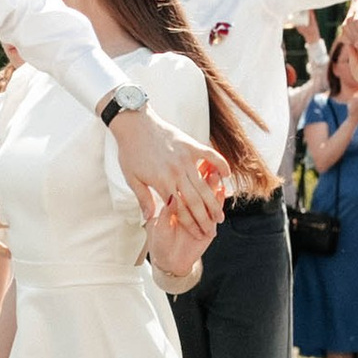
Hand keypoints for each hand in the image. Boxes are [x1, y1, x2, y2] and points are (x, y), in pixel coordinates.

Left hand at [110, 101, 225, 249]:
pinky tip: (226, 176)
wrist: (134, 124)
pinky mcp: (191, 145)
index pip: (179, 209)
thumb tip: (149, 219)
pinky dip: (220, 165)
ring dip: (213, 202)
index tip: (197, 234)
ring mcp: (186, 158)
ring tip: (220, 215)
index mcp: (161, 182)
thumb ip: (143, 199)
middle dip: (204, 219)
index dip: (189, 224)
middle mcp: (176, 172)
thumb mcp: (132, 178)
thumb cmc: (130, 151)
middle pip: (194, 201)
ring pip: (204, 185)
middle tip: (212, 231)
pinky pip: (211, 156)